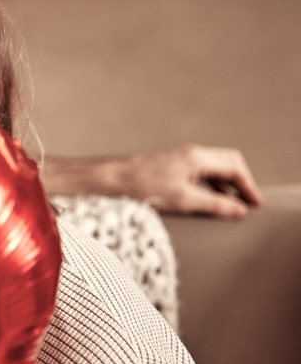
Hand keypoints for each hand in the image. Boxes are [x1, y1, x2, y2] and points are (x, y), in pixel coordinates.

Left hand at [43, 144, 263, 218]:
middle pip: (226, 164)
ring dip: (223, 186)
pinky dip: (207, 186)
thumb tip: (239, 210)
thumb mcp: (183, 200)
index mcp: (196, 157)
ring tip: (228, 207)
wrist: (108, 179)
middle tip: (246, 205)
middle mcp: (189, 153)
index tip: (255, 204)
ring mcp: (177, 158)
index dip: (249, 185)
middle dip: (239, 183)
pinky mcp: (167, 166)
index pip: (235, 166)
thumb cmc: (141, 188)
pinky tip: (204, 201)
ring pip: (211, 168)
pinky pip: (197, 173)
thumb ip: (214, 205)